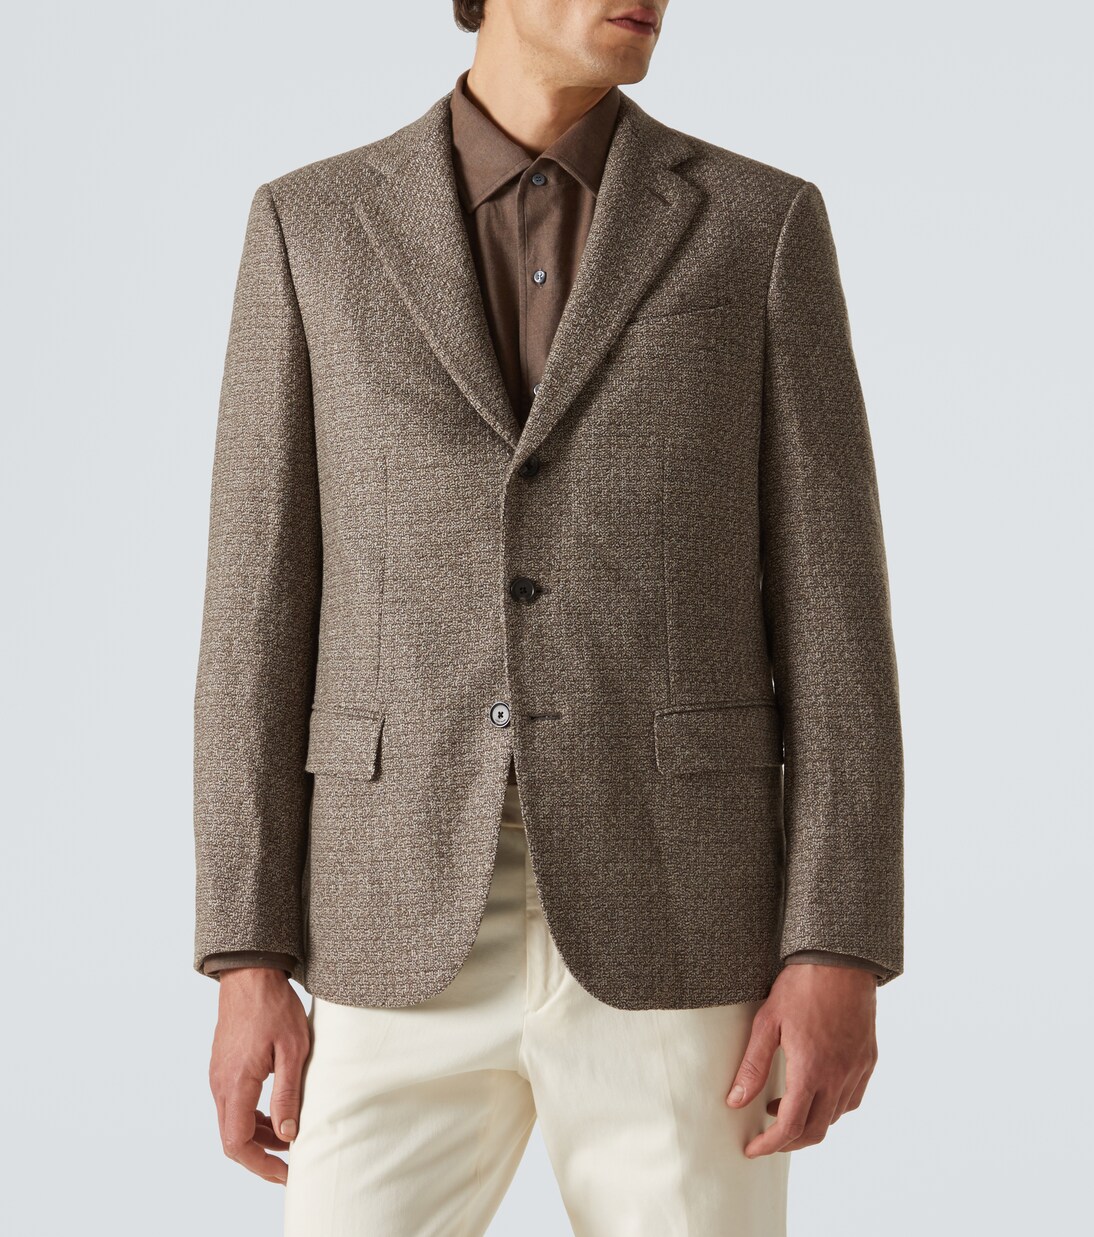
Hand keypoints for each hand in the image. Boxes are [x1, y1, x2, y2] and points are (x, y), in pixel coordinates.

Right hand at [208, 967, 310, 1183]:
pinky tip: (276, 1113)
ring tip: (290, 1137)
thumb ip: (288, 1094)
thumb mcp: (292, 1050)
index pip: (236, 1142)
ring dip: (258, 1136)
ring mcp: (219, 1075)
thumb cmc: (274, 1007)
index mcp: (236, 1083)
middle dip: (261, 1156)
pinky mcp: (223, 1067)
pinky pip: (233, 1104)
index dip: (259, 1165)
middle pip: (232, 1137)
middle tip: (290, 1163)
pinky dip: (252, 1116)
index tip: (284, 1172)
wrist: (250, 975)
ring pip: (233, 1121)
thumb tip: (289, 1134)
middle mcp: (220, 1084)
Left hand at [726, 962, 877, 1156]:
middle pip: (814, 1131)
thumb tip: (735, 1101)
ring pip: (834, 1117)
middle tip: (766, 1137)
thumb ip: (752, 1066)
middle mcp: (838, 1076)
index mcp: (810, 1070)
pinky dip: (831, 1107)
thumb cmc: (800, 986)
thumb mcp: (767, 1022)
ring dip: (809, 1123)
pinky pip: (851, 1099)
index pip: (790, 1126)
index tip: (752, 1149)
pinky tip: (815, 1091)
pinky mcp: (867, 1060)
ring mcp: (856, 1070)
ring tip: (783, 1106)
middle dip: (788, 1141)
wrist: (840, 961)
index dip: (769, 1145)